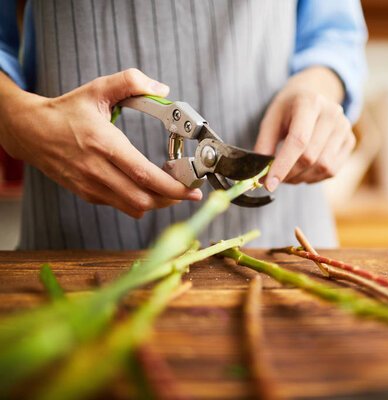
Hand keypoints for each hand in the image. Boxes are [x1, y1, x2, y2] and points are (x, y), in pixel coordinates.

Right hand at [0, 68, 201, 218]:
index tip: (192, 187)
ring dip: (157, 202)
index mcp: (103, 144)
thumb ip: (131, 81)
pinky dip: (140, 201)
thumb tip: (161, 88)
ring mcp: (91, 186)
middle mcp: (97, 170)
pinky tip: (147, 187)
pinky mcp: (88, 194)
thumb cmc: (65, 112)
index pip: (144, 175)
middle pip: (143, 199)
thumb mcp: (97, 89)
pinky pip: (121, 206)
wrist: (29, 131)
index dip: (172, 186)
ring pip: (134, 208)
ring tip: (171, 188)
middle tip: (187, 189)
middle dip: (172, 198)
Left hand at [254, 67, 355, 190]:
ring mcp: (344, 127)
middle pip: (310, 156)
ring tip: (289, 175)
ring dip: (302, 178)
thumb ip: (264, 143)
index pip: (298, 140)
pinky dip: (314, 178)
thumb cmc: (289, 109)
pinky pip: (332, 170)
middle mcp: (332, 113)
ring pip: (323, 167)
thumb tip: (262, 173)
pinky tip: (303, 172)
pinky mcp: (350, 140)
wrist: (313, 96)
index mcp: (309, 103)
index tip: (269, 184)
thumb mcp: (271, 119)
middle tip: (275, 179)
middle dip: (289, 174)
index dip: (283, 165)